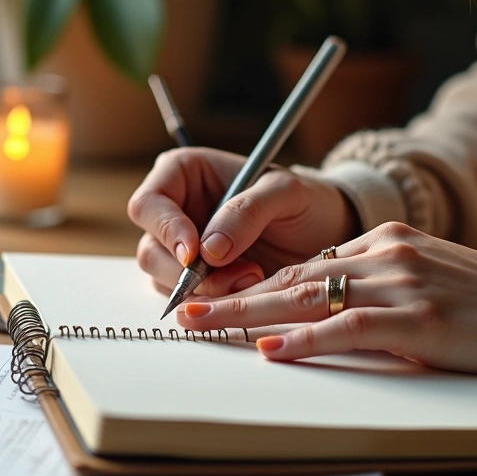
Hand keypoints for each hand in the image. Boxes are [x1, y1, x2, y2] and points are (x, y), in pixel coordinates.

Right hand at [127, 148, 356, 296]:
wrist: (328, 233)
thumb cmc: (306, 200)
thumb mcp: (285, 192)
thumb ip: (247, 211)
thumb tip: (208, 249)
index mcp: (183, 174)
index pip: (148, 204)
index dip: (165, 230)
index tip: (194, 253)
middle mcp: (174, 210)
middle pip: (150, 249)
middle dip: (188, 272)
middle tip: (239, 275)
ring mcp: (181, 248)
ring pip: (164, 279)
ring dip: (206, 290)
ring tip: (254, 276)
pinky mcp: (195, 279)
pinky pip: (187, 298)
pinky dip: (214, 302)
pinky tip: (248, 289)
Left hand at [175, 222, 476, 385]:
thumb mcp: (419, 281)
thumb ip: (371, 288)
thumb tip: (320, 312)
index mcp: (380, 243)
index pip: (303, 266)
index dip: (255, 287)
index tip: (214, 299)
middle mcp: (382, 254)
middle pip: (291, 278)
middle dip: (232, 296)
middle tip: (184, 310)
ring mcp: (399, 283)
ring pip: (306, 298)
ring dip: (249, 316)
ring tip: (203, 326)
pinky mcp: (417, 319)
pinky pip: (347, 328)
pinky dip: (305, 341)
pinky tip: (271, 350)